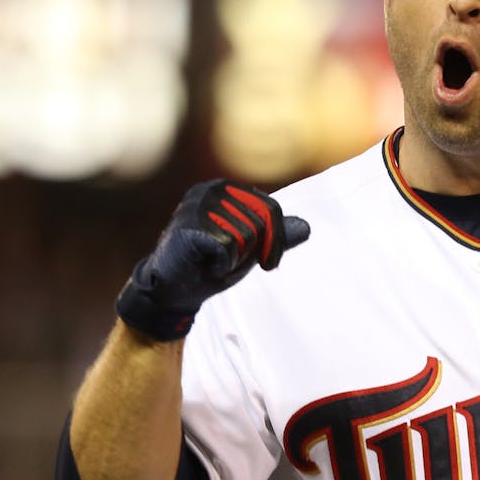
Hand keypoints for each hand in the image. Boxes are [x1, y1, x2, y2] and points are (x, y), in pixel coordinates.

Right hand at [115, 180, 310, 341]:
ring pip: (245, 235)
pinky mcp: (190, 224)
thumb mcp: (250, 249)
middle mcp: (213, 190)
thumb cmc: (210, 265)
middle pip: (261, 223)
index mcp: (227, 189)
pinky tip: (204, 265)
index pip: (271, 209)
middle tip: (226, 261)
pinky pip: (227, 247)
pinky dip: (221, 265)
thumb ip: (275, 236)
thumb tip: (307, 227)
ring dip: (234, 260)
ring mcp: (199, 204)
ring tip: (213, 261)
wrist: (173, 289)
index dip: (275, 241)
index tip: (266, 263)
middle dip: (251, 252)